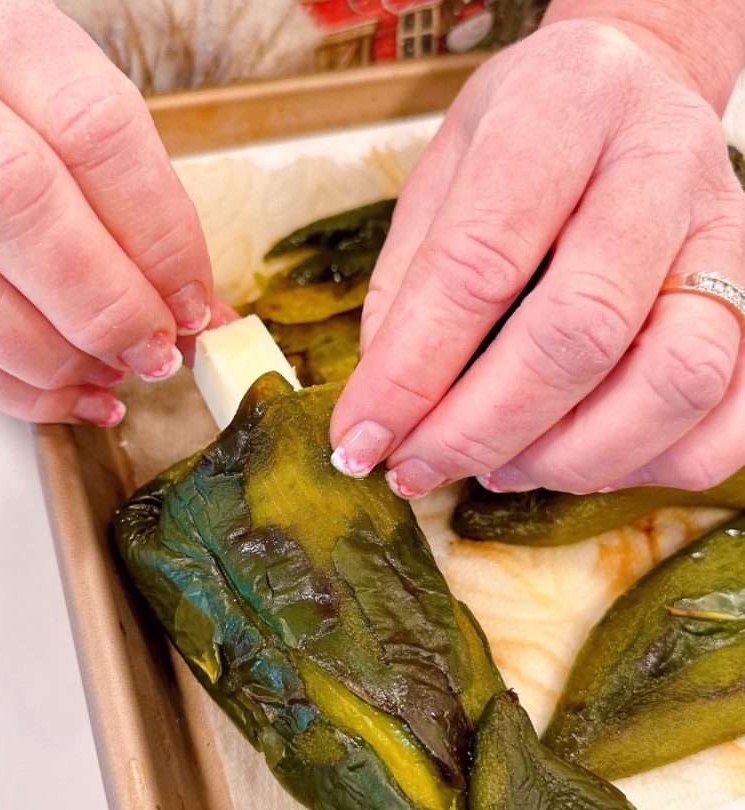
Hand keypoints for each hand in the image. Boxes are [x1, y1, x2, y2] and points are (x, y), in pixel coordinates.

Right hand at [0, 0, 213, 425]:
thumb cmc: (1, 101)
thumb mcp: (66, 106)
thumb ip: (132, 196)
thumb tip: (199, 312)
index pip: (91, 127)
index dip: (157, 233)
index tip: (193, 301)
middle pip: (10, 201)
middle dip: (103, 302)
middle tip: (156, 349)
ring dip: (53, 355)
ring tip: (115, 372)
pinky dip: (12, 386)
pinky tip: (72, 392)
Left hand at [329, 20, 744, 494]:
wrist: (637, 85)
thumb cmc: (528, 133)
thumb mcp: (443, 171)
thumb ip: (409, 283)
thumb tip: (387, 410)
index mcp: (562, 111)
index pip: (476, 265)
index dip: (408, 374)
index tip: (359, 439)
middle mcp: (661, 165)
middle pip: (579, 333)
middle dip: (480, 430)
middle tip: (418, 468)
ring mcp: (728, 234)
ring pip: (675, 381)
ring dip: (569, 457)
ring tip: (498, 469)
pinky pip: (733, 414)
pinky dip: (653, 464)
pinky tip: (582, 460)